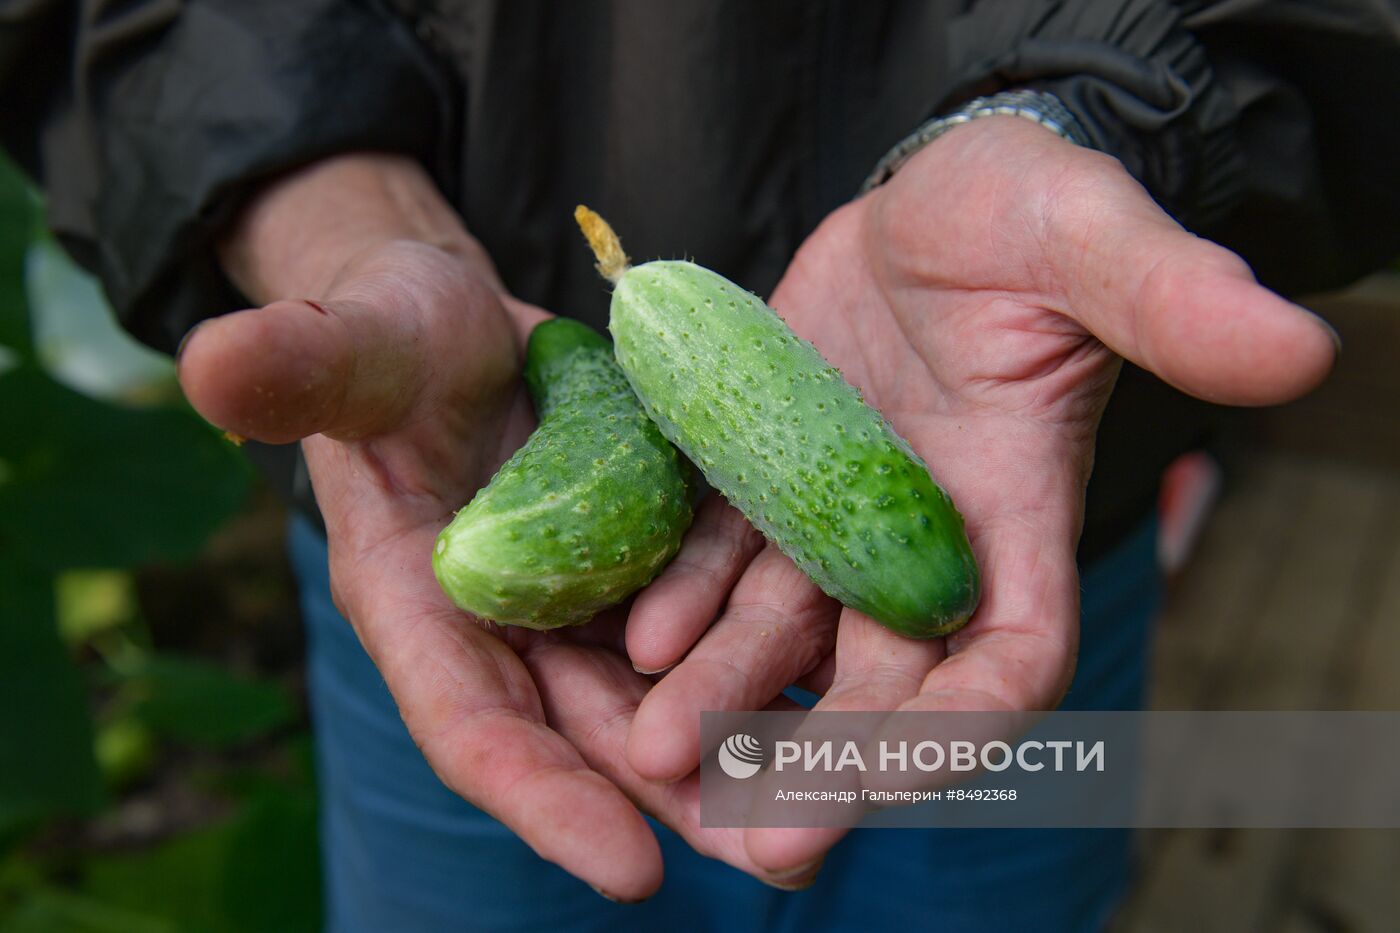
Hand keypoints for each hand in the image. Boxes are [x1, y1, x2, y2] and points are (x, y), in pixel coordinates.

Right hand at [177, 155, 799, 898]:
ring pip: (661, 693)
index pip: (473, 721)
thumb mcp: (350, 343)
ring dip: (739, 750)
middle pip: (588, 734)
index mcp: (418, 600)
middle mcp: (507, 622)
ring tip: (829, 801)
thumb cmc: (387, 334)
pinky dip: (766, 658)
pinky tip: (846, 681)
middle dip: (673, 803)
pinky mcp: (645, 554)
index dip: (541, 795)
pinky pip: (710, 619)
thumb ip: (296, 365)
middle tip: (770, 856)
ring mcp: (583, 595)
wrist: (458, 324)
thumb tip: (210, 364)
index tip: (628, 870)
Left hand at [623, 117, 1336, 873]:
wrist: (929, 195)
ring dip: (725, 695)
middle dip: (824, 761)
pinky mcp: (766, 471)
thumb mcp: (1090, 237)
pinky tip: (637, 637)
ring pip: (783, 630)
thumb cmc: (1027, 206)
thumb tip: (1296, 348)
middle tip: (760, 842)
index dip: (961, 724)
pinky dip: (684, 599)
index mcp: (1016, 507)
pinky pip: (721, 555)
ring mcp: (837, 510)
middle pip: (882, 677)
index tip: (894, 774)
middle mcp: (924, 535)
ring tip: (656, 750)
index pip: (1009, 653)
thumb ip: (1171, 296)